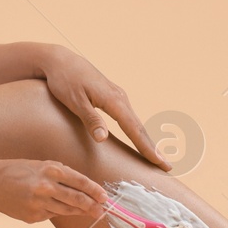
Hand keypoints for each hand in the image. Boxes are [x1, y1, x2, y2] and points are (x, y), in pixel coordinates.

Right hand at [0, 158, 107, 223]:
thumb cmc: (19, 170)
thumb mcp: (41, 165)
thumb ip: (61, 175)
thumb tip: (83, 189)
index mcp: (50, 169)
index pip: (79, 181)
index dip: (94, 190)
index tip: (104, 197)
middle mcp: (45, 186)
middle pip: (76, 199)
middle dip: (92, 206)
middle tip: (102, 211)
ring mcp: (38, 203)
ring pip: (65, 211)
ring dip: (79, 212)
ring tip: (89, 213)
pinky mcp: (31, 217)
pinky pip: (50, 215)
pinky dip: (55, 212)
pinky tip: (54, 208)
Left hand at [37, 46, 172, 170]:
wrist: (61, 61)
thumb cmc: (64, 81)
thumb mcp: (74, 102)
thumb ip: (90, 119)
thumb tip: (103, 139)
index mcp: (113, 100)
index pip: (134, 129)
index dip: (147, 148)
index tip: (160, 162)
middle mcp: (120, 98)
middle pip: (140, 127)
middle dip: (153, 148)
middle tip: (167, 167)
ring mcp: (118, 96)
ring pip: (136, 123)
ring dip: (147, 141)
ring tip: (157, 158)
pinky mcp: (112, 97)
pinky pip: (129, 118)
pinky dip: (137, 132)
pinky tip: (140, 140)